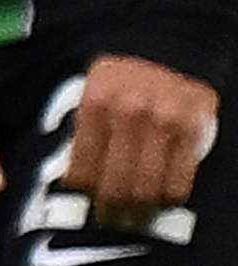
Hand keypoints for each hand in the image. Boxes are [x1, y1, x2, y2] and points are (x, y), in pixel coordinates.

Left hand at [64, 53, 219, 224]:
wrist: (168, 46)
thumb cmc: (123, 77)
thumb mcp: (90, 93)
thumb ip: (81, 134)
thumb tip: (71, 185)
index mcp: (95, 105)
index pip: (83, 170)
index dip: (84, 196)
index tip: (87, 208)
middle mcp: (130, 114)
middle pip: (117, 185)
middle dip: (113, 210)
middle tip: (113, 220)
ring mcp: (165, 122)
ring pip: (149, 188)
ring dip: (141, 210)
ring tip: (136, 216)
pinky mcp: (194, 128)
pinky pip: (180, 180)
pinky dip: (169, 197)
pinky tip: (162, 200)